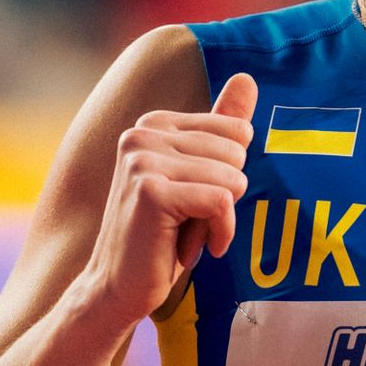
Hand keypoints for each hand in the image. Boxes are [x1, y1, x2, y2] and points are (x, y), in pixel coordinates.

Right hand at [79, 72, 257, 324]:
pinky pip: (222, 202)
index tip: (198, 200)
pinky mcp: (150, 191)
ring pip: (232, 178)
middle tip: (189, 221)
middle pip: (237, 153)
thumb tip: (247, 78)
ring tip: (186, 234)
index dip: (230, 174)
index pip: (237, 131)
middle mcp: (143, 132)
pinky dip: (220, 232)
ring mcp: (142, 159)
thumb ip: (222, 128)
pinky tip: (194, 250)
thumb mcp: (198, 176)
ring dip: (220, 219)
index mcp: (156, 123)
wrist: (118, 288)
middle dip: (226, 196)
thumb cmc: (164, 235)